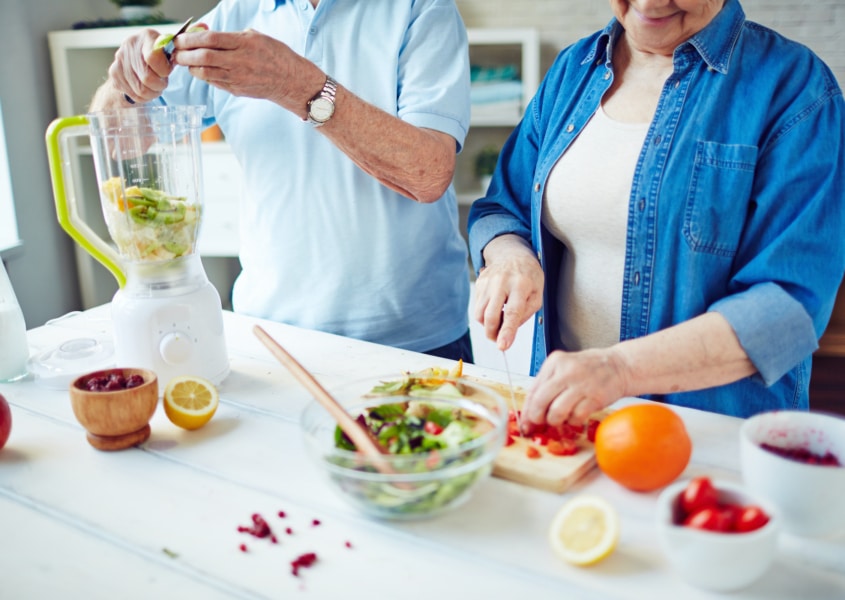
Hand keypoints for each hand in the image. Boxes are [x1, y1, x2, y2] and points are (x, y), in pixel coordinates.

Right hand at [108, 29, 173, 103]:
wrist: (137, 56)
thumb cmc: (160, 54)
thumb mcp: (170, 50)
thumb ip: (175, 55)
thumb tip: (180, 59)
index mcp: (147, 36)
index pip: (153, 58)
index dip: (163, 71)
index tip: (167, 72)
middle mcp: (129, 45)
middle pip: (147, 78)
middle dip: (160, 85)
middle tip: (162, 82)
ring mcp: (119, 59)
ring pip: (140, 90)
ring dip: (152, 93)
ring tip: (155, 86)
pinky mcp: (114, 73)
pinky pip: (132, 94)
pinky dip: (143, 97)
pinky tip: (145, 88)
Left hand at [172, 29, 321, 112]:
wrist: (291, 81)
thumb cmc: (275, 55)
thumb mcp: (256, 36)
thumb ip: (232, 36)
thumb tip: (207, 34)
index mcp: (245, 43)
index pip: (210, 39)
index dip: (191, 38)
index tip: (180, 38)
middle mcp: (240, 61)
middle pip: (203, 56)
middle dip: (185, 54)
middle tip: (176, 52)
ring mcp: (238, 78)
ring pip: (205, 72)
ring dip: (190, 67)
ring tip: (185, 62)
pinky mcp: (237, 90)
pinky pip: (214, 82)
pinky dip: (203, 76)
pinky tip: (199, 70)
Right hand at [473, 235, 543, 350]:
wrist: (513, 255)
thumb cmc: (528, 276)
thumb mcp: (537, 295)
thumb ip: (525, 314)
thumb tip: (508, 331)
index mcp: (521, 284)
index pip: (512, 312)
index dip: (507, 332)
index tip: (502, 346)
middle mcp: (501, 282)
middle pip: (491, 316)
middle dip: (493, 334)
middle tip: (499, 340)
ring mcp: (487, 282)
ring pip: (480, 314)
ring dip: (488, 325)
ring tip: (499, 321)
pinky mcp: (479, 283)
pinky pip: (477, 307)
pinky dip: (485, 314)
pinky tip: (495, 307)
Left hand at [523, 347, 627, 426]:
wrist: (619, 365)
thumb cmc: (589, 369)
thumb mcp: (564, 368)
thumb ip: (547, 386)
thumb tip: (530, 412)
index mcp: (554, 362)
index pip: (533, 390)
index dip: (527, 411)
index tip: (525, 422)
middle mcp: (566, 371)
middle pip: (540, 402)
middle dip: (537, 418)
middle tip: (542, 422)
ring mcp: (581, 384)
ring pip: (556, 412)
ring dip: (556, 421)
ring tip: (561, 418)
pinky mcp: (595, 397)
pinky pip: (576, 417)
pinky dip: (573, 422)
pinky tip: (576, 416)